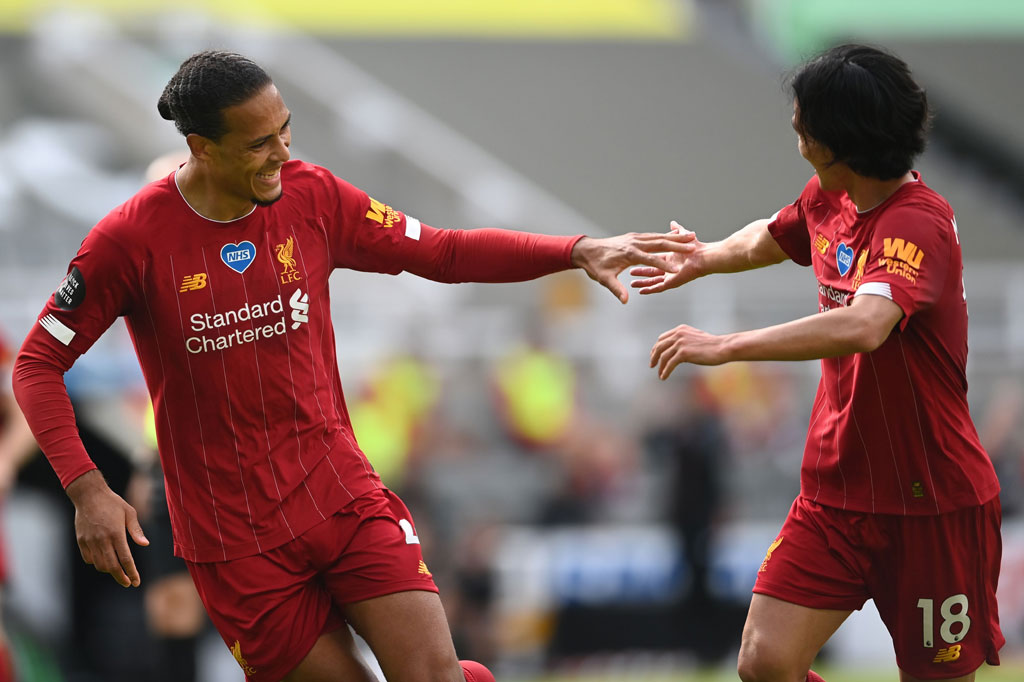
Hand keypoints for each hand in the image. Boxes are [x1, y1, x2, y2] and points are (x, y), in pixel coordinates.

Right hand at [67, 470, 148, 586]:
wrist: (89, 495)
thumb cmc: (113, 503)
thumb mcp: (129, 513)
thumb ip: (136, 531)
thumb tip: (145, 544)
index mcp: (116, 533)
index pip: (125, 559)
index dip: (131, 573)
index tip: (136, 582)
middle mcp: (102, 540)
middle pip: (112, 566)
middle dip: (121, 577)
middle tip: (128, 582)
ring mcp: (90, 541)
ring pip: (100, 564)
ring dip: (109, 570)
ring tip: (117, 570)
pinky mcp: (81, 540)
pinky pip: (89, 558)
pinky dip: (96, 563)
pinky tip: (103, 560)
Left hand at [571, 230, 695, 302]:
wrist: (587, 250)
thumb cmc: (596, 266)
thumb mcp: (604, 279)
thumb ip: (617, 289)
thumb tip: (625, 300)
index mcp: (629, 254)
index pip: (651, 260)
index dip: (665, 265)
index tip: (679, 270)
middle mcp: (634, 243)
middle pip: (659, 243)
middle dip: (677, 245)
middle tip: (693, 247)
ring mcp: (635, 238)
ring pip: (658, 237)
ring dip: (675, 238)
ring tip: (691, 238)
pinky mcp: (634, 237)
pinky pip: (653, 236)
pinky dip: (665, 236)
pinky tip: (676, 236)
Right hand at [630, 221, 704, 293]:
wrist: (707, 257)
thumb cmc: (698, 247)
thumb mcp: (683, 234)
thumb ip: (678, 231)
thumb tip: (674, 223)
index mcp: (670, 256)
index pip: (654, 257)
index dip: (645, 258)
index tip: (636, 257)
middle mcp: (668, 266)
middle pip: (652, 269)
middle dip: (641, 271)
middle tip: (631, 272)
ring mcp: (670, 275)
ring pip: (653, 279)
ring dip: (643, 282)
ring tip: (633, 284)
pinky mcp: (671, 282)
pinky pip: (658, 287)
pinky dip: (649, 289)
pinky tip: (641, 291)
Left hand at [651, 324, 729, 378]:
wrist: (722, 348)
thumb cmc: (712, 345)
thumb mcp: (696, 338)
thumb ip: (685, 341)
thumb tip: (676, 350)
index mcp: (680, 329)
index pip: (662, 338)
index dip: (656, 347)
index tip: (654, 355)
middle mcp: (678, 334)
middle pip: (659, 346)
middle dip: (654, 356)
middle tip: (652, 365)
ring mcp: (680, 343)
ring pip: (663, 356)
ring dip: (660, 366)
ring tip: (659, 373)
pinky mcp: (683, 353)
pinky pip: (669, 364)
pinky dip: (665, 371)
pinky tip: (664, 377)